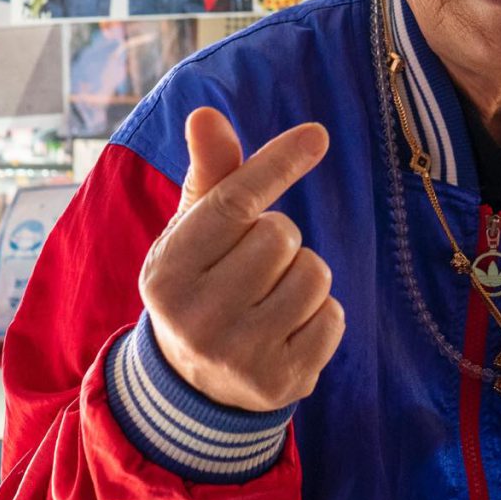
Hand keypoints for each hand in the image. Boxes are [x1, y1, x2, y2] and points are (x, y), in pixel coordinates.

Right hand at [140, 108, 341, 411]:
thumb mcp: (193, 233)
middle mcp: (196, 317)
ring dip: (304, 275)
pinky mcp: (280, 383)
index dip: (276, 165)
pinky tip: (289, 328)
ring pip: (313, 274)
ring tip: (272, 296)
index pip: (232, 204)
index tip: (316, 136)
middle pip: (280, 235)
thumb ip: (209, 176)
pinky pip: (333, 317)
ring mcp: (239, 355)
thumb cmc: (202, 284)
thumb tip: (205, 114)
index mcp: (166, 273)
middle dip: (278, 239)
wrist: (195, 385)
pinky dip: (322, 314)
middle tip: (253, 265)